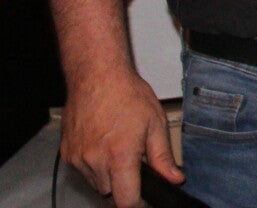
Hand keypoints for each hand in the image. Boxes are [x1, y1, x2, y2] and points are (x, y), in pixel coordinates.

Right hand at [59, 62, 180, 207]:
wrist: (96, 77)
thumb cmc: (126, 94)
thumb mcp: (155, 124)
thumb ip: (163, 157)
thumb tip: (174, 178)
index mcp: (119, 156)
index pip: (126, 201)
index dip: (138, 204)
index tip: (145, 200)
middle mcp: (95, 161)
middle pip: (111, 192)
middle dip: (124, 183)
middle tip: (134, 160)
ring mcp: (78, 158)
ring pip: (96, 182)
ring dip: (108, 174)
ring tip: (118, 147)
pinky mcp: (67, 154)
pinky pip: (83, 170)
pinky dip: (94, 164)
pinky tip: (103, 143)